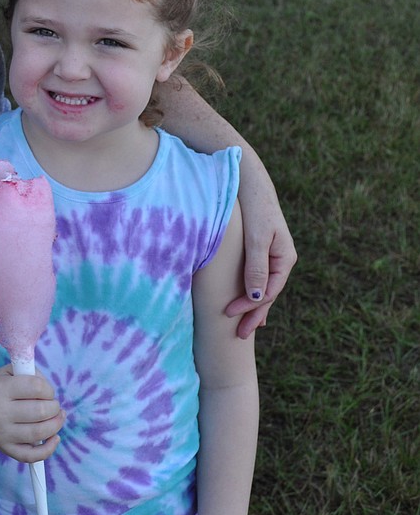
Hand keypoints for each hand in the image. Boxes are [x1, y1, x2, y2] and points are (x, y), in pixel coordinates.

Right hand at [0, 365, 63, 461]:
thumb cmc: (2, 386)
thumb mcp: (13, 371)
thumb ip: (33, 375)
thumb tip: (50, 394)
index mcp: (0, 389)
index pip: (36, 387)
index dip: (49, 389)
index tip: (47, 391)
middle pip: (40, 411)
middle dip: (54, 407)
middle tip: (53, 405)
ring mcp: (2, 433)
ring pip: (39, 433)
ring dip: (56, 424)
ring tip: (57, 417)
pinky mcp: (6, 449)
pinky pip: (31, 456)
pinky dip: (48, 449)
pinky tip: (55, 437)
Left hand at [228, 169, 296, 338]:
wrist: (249, 179)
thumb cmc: (253, 206)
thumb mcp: (256, 237)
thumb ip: (256, 267)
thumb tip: (255, 298)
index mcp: (285, 257)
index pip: (268, 291)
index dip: (250, 307)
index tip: (229, 315)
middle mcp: (281, 258)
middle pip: (268, 293)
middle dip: (254, 314)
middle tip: (239, 336)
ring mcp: (271, 254)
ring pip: (262, 286)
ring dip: (252, 305)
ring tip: (244, 326)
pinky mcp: (259, 248)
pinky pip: (257, 275)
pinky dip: (250, 290)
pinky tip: (246, 300)